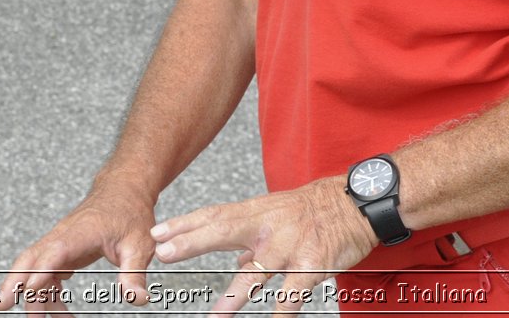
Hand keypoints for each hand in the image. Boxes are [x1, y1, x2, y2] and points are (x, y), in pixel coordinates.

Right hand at [0, 178, 157, 313]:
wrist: (123, 190)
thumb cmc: (130, 212)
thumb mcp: (140, 244)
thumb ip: (134, 273)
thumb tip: (137, 299)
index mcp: (81, 232)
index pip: (56, 251)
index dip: (41, 270)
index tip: (30, 288)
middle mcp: (63, 236)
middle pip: (30, 257)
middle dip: (14, 281)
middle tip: (2, 304)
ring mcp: (59, 242)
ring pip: (33, 267)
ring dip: (32, 294)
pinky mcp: (61, 249)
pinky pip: (45, 271)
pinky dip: (45, 291)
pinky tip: (55, 307)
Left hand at [149, 178, 377, 315]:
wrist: (352, 202)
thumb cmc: (309, 211)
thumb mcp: (273, 215)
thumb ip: (249, 240)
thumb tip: (235, 263)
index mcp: (254, 214)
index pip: (212, 216)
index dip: (183, 225)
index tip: (156, 234)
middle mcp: (267, 227)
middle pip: (223, 232)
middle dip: (192, 241)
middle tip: (164, 252)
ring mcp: (289, 246)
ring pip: (258, 272)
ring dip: (235, 296)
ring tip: (216, 316)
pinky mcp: (313, 263)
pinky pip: (295, 291)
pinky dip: (284, 308)